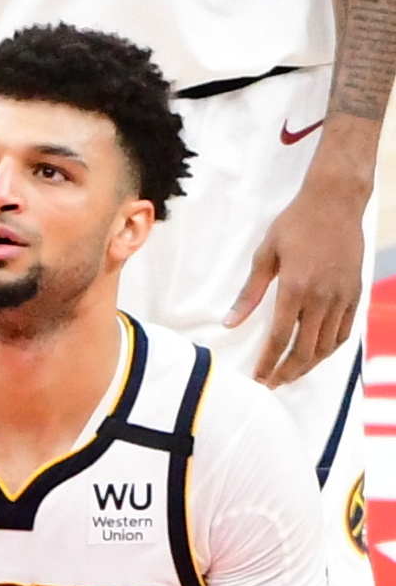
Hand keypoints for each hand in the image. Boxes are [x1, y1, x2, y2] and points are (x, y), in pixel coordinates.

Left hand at [224, 183, 363, 386]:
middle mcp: (321, 297)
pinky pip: (343, 333)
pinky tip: (315, 356)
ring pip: (325, 347)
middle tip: (272, 383)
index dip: (268, 363)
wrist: (335, 202)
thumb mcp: (266, 254)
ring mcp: (341, 297)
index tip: (258, 377)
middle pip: (304, 350)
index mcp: (295, 288)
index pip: (280, 338)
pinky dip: (328, 350)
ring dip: (306, 366)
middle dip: (286, 373)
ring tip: (290, 374)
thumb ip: (249, 293)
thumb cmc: (296, 224)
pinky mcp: (354, 294)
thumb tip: (230, 322)